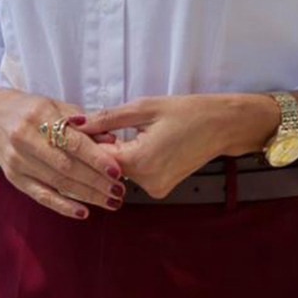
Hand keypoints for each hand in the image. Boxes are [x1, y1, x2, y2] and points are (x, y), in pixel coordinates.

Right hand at [0, 89, 126, 218]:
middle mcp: (25, 138)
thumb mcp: (56, 106)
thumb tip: (112, 141)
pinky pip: (41, 195)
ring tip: (110, 201)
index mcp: (40, 115)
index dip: (96, 158)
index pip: (72, 141)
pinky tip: (83, 212)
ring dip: (87, 195)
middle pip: (66, 165)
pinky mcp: (14, 178)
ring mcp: (17, 161)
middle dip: (96, 181)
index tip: (116, 170)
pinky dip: (63, 205)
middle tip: (119, 190)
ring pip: (57, 182)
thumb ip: (84, 123)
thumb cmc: (31, 109)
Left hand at [75, 95, 248, 199]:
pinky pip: (135, 175)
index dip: (86, 141)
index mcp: (140, 162)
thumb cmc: (186, 111)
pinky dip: (130, 160)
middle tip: (98, 125)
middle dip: (99, 148)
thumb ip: (107, 118)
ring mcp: (155, 189)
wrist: (222, 125)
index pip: (96, 158)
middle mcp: (146, 183)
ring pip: (120, 172)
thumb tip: (76, 123)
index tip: (80, 126)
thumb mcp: (144, 108)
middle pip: (107, 167)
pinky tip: (136, 142)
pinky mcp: (161, 189)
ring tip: (120, 131)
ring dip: (114, 154)